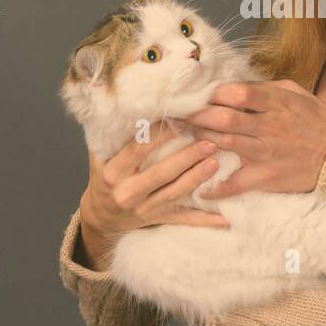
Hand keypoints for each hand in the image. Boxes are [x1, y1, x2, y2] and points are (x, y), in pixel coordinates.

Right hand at [81, 121, 230, 235]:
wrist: (101, 217)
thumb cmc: (105, 178)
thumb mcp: (101, 157)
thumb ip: (115, 135)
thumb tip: (133, 105)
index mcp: (114, 172)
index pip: (140, 149)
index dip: (162, 134)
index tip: (183, 120)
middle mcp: (128, 192)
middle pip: (162, 172)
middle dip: (187, 157)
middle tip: (209, 143)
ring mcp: (143, 209)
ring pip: (175, 193)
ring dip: (197, 178)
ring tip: (216, 163)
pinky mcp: (157, 220)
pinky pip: (183, 220)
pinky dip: (204, 221)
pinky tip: (224, 219)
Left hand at [177, 79, 325, 198]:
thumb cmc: (317, 121)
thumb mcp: (297, 94)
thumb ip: (267, 88)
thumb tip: (238, 85)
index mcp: (275, 104)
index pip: (238, 94)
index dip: (213, 92)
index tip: (195, 91)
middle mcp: (267, 127)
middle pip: (224, 118)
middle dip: (196, 114)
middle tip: (175, 111)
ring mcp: (265, 153)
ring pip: (224, 144)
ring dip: (199, 140)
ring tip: (180, 134)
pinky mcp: (265, 176)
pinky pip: (237, 183)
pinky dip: (217, 187)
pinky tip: (200, 188)